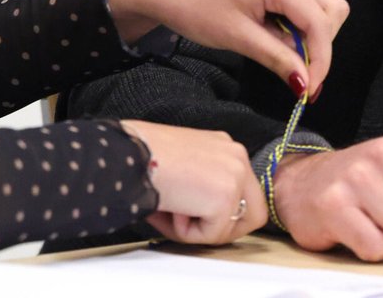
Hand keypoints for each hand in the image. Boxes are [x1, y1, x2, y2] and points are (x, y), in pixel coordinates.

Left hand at [106, 0, 347, 98]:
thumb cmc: (195, 7)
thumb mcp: (238, 38)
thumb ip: (277, 58)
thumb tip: (306, 85)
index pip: (321, 24)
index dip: (321, 61)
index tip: (309, 91)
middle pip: (333, 9)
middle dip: (323, 44)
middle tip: (298, 70)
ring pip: (323, 5)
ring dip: (313, 34)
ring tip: (284, 53)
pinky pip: (305, 2)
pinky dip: (301, 24)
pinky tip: (277, 38)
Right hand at [119, 120, 265, 244]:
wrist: (130, 154)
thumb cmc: (142, 155)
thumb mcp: (182, 161)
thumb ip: (202, 181)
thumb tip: (203, 213)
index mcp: (225, 146)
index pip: (243, 191)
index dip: (219, 213)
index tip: (194, 216)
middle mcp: (236, 156)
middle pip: (252, 212)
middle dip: (221, 228)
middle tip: (191, 227)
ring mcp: (235, 176)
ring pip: (231, 227)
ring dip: (200, 230)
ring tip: (172, 212)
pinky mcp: (225, 198)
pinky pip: (212, 235)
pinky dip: (187, 233)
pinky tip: (170, 210)